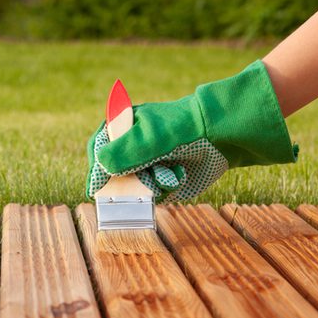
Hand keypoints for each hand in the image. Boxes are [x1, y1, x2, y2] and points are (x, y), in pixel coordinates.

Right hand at [86, 60, 298, 202]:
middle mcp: (133, 145)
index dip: (97, 169)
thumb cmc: (182, 130)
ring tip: (171, 174)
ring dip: (152, 184)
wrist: (221, 135)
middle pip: (115, 173)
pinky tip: (178, 175)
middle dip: (130, 181)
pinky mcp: (164, 176)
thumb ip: (123, 152)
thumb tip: (100, 167)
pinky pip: (154, 191)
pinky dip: (165, 186)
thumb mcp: (149, 139)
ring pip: (135, 185)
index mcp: (123, 127)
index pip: (98, 149)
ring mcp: (149, 161)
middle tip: (144, 182)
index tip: (96, 189)